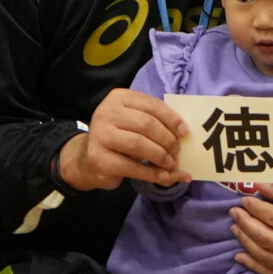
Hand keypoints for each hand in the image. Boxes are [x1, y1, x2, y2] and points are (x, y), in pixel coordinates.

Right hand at [59, 88, 187, 191]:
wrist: (87, 159)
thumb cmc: (119, 136)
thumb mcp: (134, 122)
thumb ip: (155, 122)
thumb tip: (185, 133)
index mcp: (119, 98)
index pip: (152, 105)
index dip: (172, 119)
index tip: (185, 133)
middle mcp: (106, 113)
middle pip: (146, 125)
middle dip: (167, 140)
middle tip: (177, 152)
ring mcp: (100, 135)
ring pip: (139, 145)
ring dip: (160, 156)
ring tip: (171, 163)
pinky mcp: (98, 159)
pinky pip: (131, 167)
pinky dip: (151, 173)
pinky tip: (161, 176)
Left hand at [230, 182, 272, 273]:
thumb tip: (259, 189)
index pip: (271, 217)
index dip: (254, 207)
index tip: (244, 199)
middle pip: (263, 237)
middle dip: (245, 223)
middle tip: (234, 212)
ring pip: (263, 256)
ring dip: (245, 242)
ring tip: (236, 228)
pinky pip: (271, 273)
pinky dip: (253, 265)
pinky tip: (240, 256)